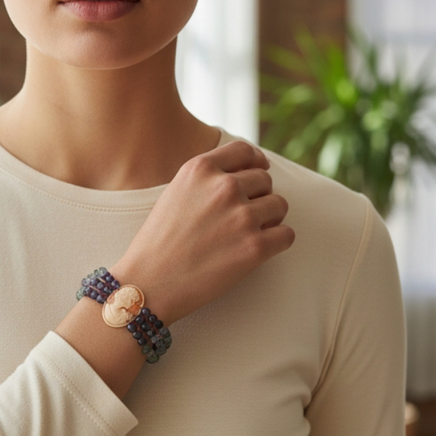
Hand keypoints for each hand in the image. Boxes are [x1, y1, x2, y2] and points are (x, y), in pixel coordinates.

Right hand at [113, 140, 293, 323]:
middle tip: (241, 218)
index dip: (257, 162)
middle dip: (258, 196)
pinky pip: (286, 234)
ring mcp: (241, 216)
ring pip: (279, 205)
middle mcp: (223, 186)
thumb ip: (206, 179)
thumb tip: (245, 173)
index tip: (259, 171)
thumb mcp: (175, 193)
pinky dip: (277, 241)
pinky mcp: (255, 247)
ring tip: (247, 235)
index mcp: (200, 169)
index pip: (245, 151)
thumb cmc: (158, 243)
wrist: (149, 283)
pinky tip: (259, 250)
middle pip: (264, 180)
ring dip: (270, 219)